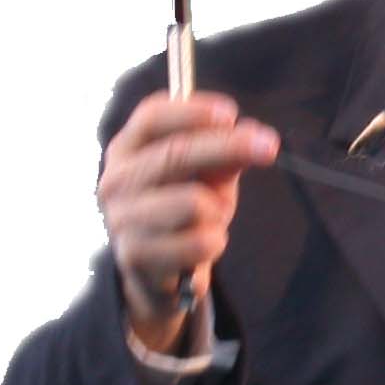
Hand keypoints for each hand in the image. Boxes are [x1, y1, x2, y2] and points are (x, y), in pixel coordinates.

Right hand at [97, 91, 278, 353]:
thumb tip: (253, 135)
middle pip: (177, 153)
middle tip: (269, 146)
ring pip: (193, 202)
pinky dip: (214, 243)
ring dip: (217, 212)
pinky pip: (199, 242)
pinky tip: (203, 246)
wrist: (157, 274)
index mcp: (126, 149)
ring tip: (211, 220)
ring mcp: (121, 219)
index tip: (230, 113)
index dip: (192, 111)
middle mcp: (115, 180)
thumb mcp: (207, 177)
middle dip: (230, 146)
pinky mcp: (135, 255)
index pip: (152, 117)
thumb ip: (225, 156)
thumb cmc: (181, 212)